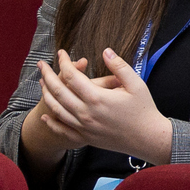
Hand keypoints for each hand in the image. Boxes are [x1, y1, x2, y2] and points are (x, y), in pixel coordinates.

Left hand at [37, 49, 172, 162]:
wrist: (147, 138)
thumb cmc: (144, 109)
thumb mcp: (136, 84)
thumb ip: (119, 66)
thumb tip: (106, 51)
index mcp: (98, 98)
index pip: (73, 76)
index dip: (65, 62)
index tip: (61, 53)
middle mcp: (86, 113)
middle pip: (59, 92)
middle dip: (48, 76)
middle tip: (41, 65)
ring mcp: (84, 127)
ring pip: (57, 109)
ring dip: (46, 95)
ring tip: (41, 83)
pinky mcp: (86, 137)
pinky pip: (63, 130)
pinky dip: (51, 123)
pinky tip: (45, 115)